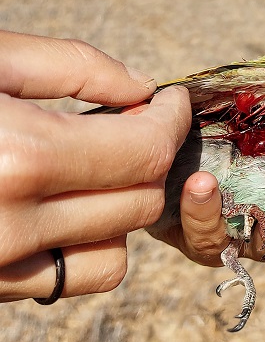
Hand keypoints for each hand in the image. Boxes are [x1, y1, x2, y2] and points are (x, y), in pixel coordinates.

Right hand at [0, 31, 191, 301]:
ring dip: (124, 203)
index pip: (144, 152)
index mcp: (17, 156)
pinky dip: (93, 243)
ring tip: (94, 164)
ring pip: (119, 248)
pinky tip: (66, 205)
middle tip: (137, 122)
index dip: (171, 122)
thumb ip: (73, 65)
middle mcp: (12, 223)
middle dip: (153, 157)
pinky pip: (78, 276)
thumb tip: (141, 87)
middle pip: (141, 201)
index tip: (172, 101)